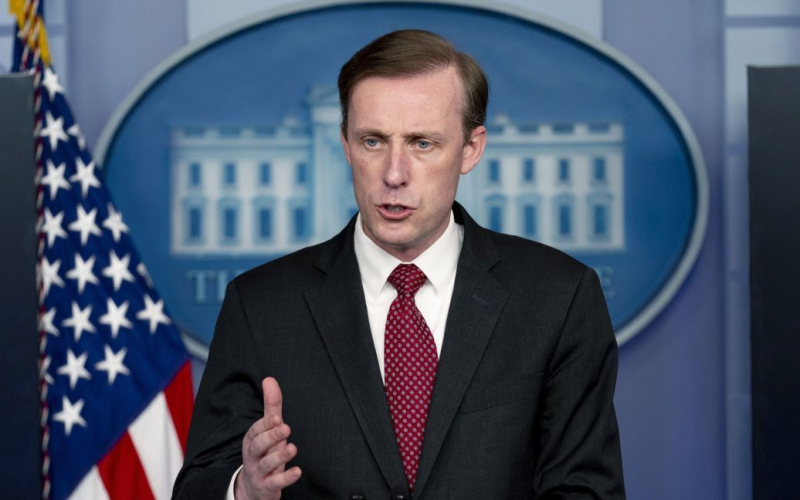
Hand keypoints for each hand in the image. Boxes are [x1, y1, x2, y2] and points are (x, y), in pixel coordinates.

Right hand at [235, 377, 300, 499]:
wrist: (253, 488)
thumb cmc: (264, 453)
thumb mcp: (267, 430)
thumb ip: (271, 407)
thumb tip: (269, 379)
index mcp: (252, 440)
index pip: (255, 431)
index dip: (265, 424)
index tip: (277, 417)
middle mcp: (252, 456)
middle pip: (257, 446)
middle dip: (271, 436)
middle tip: (286, 428)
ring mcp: (258, 472)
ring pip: (266, 464)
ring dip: (279, 456)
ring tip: (292, 448)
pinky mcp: (267, 486)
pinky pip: (275, 483)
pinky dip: (286, 478)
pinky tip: (298, 471)